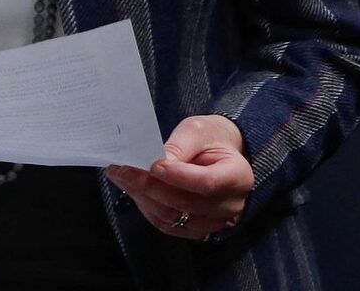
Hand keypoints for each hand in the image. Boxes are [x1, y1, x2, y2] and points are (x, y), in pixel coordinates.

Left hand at [106, 115, 252, 239]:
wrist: (217, 155)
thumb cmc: (209, 139)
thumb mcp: (197, 131)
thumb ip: (179, 146)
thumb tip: (154, 163)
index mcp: (238, 176)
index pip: (207, 183)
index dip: (178, 177)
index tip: (152, 165)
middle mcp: (230, 205)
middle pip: (186, 204)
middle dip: (150, 187)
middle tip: (123, 169)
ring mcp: (214, 222)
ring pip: (173, 217)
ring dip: (143, 198)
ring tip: (121, 177)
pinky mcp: (195, 229)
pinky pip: (167, 225)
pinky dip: (147, 208)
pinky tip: (132, 190)